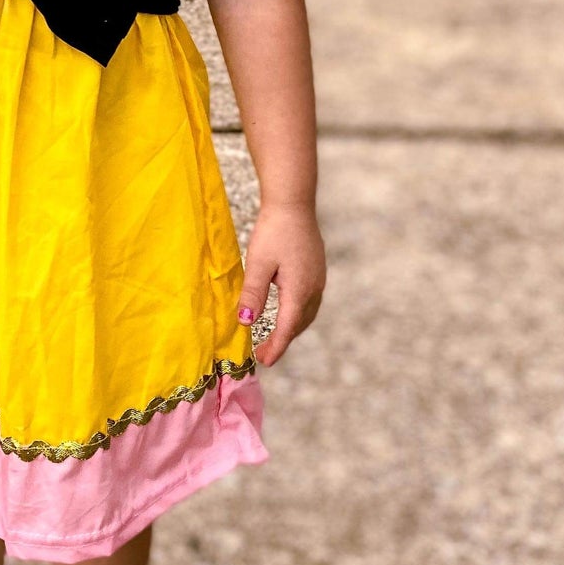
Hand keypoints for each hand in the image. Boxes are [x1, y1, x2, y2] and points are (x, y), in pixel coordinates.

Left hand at [237, 202, 325, 366]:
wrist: (294, 203)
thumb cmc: (273, 231)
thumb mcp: (258, 263)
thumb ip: (252, 294)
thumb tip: (244, 322)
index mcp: (299, 290)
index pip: (287, 328)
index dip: (276, 346)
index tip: (264, 361)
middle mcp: (313, 288)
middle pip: (299, 324)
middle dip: (283, 340)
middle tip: (264, 353)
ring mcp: (318, 279)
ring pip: (306, 313)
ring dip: (292, 328)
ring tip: (275, 338)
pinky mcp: (317, 270)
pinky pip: (309, 301)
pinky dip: (297, 314)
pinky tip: (288, 311)